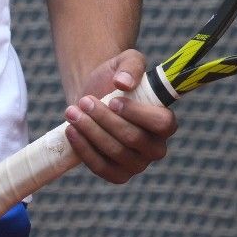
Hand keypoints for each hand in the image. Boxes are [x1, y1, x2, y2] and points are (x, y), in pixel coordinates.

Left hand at [62, 49, 176, 183]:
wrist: (92, 97)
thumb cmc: (115, 80)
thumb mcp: (125, 62)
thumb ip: (131, 66)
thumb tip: (124, 82)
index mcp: (165, 122)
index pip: (162, 124)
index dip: (137, 114)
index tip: (113, 100)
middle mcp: (156, 147)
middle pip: (133, 138)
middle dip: (105, 119)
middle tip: (85, 101)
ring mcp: (137, 164)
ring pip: (116, 152)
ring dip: (91, 131)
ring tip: (72, 111)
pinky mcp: (117, 175)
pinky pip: (102, 168)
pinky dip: (84, 149)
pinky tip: (71, 130)